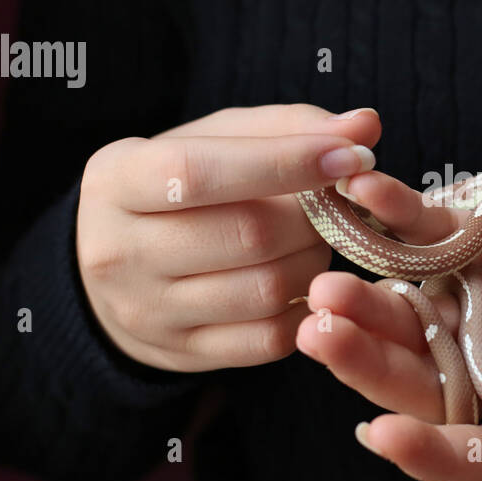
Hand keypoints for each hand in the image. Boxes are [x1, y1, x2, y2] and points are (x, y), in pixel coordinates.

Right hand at [75, 104, 380, 371]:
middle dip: (312, 216)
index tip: (350, 155)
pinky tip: (302, 281)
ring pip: (266, 290)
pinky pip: (270, 338)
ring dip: (314, 260)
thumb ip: (289, 127)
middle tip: (332, 204)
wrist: (116, 266)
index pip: (200, 173)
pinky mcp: (182, 354)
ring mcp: (147, 312)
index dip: (285, 162)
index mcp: (116, 180)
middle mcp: (118, 251)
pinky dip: (305, 307)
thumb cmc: (180, 188)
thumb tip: (365, 128)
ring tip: (313, 240)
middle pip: (248, 234)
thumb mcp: (215, 140)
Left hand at [295, 171, 481, 480]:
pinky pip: (430, 235)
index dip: (431, 453)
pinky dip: (398, 217)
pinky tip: (368, 197)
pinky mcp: (481, 246)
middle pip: (424, 384)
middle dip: (369, 365)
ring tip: (323, 285)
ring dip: (366, 301)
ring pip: (411, 315)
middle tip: (320, 335)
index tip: (380, 435)